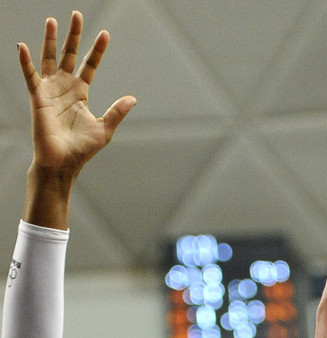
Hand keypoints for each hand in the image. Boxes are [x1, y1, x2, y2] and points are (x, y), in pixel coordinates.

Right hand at [19, 10, 135, 177]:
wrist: (62, 163)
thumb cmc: (81, 150)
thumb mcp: (104, 129)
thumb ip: (116, 112)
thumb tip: (133, 98)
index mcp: (80, 93)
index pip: (90, 66)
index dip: (97, 50)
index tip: (105, 34)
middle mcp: (65, 87)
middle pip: (69, 55)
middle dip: (73, 35)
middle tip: (77, 14)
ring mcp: (51, 91)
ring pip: (49, 59)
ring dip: (50, 40)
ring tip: (52, 21)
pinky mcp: (38, 98)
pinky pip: (30, 76)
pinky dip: (26, 62)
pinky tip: (23, 46)